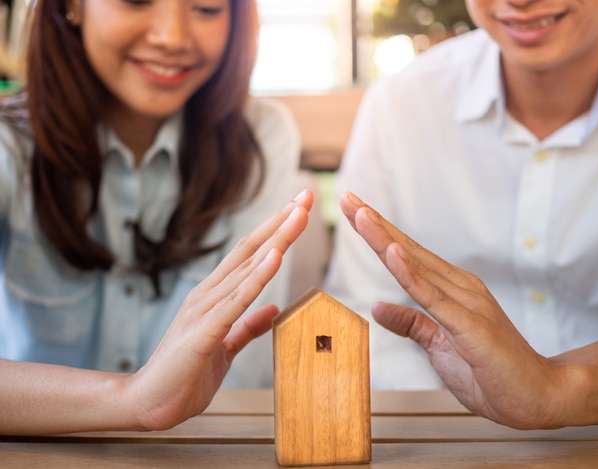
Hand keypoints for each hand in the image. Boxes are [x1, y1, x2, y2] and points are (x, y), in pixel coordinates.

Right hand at [124, 190, 313, 430]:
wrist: (149, 403)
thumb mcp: (226, 345)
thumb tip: (273, 307)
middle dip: (280, 221)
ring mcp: (204, 309)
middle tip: (306, 195)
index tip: (300, 209)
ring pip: (247, 267)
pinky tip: (275, 256)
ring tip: (299, 214)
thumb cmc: (185, 374)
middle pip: (251, 249)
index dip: (276, 230)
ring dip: (276, 239)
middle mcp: (209, 294)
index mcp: (215, 296)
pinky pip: (235, 301)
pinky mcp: (203, 332)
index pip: (250, 255)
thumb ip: (247, 325)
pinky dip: (257, 277)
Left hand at [339, 191, 568, 428]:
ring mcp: (466, 302)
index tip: (352, 209)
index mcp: (450, 290)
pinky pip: (433, 297)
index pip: (406, 255)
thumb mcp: (438, 346)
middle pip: (406, 250)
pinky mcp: (471, 324)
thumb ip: (411, 324)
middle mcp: (458, 287)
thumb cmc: (491, 372)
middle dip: (374, 223)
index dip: (377, 232)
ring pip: (416, 265)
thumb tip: (377, 308)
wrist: (536, 396)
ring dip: (386, 238)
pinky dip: (410, 274)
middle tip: (346, 197)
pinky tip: (393, 252)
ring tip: (360, 213)